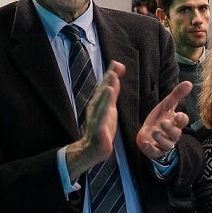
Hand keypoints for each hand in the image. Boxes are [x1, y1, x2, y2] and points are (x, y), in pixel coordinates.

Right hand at [66, 61, 124, 180]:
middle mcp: (95, 108)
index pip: (105, 87)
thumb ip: (113, 91)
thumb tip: (117, 74)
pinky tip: (108, 106)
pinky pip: (101, 119)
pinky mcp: (98, 129)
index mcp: (99, 102)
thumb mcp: (110, 107)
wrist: (93, 148)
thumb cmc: (102, 126)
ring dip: (105, 94)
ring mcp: (96, 118)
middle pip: (102, 92)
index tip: (118, 64)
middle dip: (108, 80)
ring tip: (111, 83)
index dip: (111, 75)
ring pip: (101, 104)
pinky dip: (104, 110)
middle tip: (115, 68)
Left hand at [136, 80, 192, 159]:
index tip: (177, 115)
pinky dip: (150, 149)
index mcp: (176, 123)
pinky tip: (145, 143)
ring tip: (154, 132)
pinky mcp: (154, 151)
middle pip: (175, 134)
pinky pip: (154, 152)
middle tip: (163, 122)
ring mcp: (163, 144)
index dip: (181, 119)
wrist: (148, 134)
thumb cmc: (160, 119)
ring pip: (167, 144)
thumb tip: (189, 83)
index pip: (182, 122)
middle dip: (170, 129)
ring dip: (161, 138)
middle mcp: (172, 135)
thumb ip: (177, 95)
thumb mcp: (166, 106)